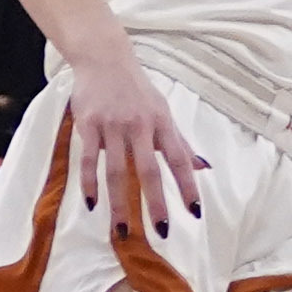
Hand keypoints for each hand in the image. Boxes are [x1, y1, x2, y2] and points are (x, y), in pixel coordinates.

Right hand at [64, 50, 206, 227]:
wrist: (104, 60)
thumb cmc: (137, 90)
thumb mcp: (163, 111)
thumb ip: (180, 142)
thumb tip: (203, 167)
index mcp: (162, 124)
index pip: (180, 160)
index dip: (189, 186)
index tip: (195, 213)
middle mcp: (140, 126)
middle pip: (150, 171)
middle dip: (156, 203)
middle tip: (162, 231)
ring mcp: (113, 126)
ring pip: (117, 171)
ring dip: (120, 203)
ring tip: (122, 231)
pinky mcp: (89, 125)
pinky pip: (90, 160)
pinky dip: (90, 183)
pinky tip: (93, 204)